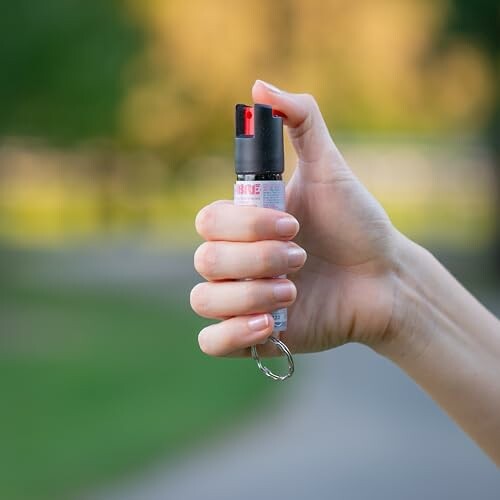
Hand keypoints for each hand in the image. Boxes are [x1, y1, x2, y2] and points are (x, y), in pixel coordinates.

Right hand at [191, 80, 400, 356]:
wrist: (384, 278)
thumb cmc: (357, 224)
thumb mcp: (331, 169)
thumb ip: (301, 122)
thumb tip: (260, 86)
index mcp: (244, 225)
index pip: (208, 222)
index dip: (244, 225)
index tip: (294, 223)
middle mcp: (236, 261)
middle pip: (205, 260)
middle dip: (256, 259)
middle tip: (302, 256)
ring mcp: (241, 299)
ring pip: (204, 300)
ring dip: (247, 294)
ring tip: (294, 292)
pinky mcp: (253, 335)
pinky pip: (212, 343)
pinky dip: (230, 334)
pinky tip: (266, 325)